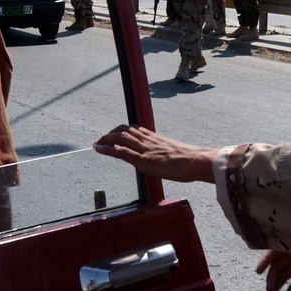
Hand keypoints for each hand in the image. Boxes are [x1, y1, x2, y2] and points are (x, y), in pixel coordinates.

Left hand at [94, 124, 217, 182]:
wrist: (194, 161)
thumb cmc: (190, 161)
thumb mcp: (177, 154)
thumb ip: (168, 154)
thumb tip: (169, 160)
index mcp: (156, 138)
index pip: (135, 129)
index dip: (123, 130)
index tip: (115, 133)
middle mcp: (148, 140)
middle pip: (125, 131)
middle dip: (110, 133)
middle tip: (101, 139)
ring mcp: (144, 149)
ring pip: (120, 138)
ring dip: (105, 139)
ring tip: (96, 143)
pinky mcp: (142, 159)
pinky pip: (121, 151)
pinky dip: (108, 149)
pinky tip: (99, 149)